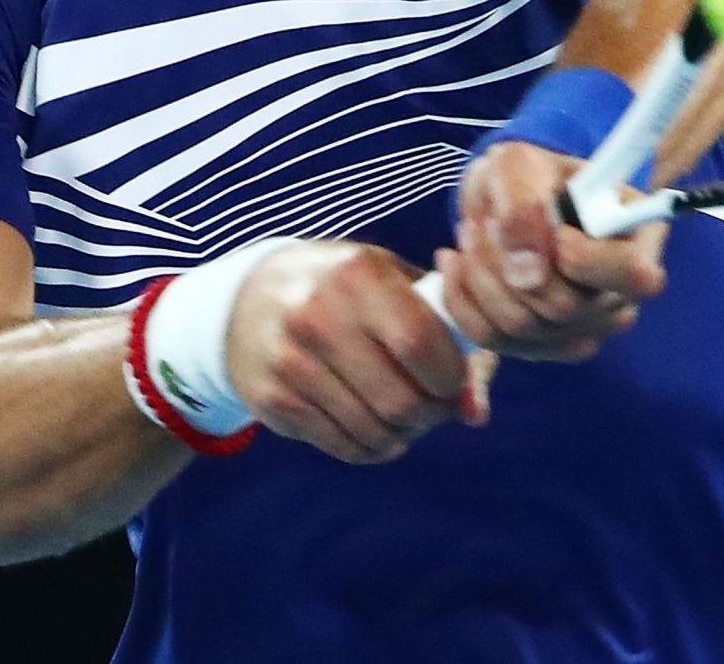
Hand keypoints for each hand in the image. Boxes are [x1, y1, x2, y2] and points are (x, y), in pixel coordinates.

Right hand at [225, 240, 491, 463]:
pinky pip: (344, 447)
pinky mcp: (271, 398)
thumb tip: (475, 415)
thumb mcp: (392, 286)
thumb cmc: (344, 291)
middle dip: (431, 415)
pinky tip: (372, 426)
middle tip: (432, 407)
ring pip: (375, 432)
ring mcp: (289, 359)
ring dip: (403, 436)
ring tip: (404, 418)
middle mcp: (317, 314)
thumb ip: (447, 339)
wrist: (248, 299)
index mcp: (357, 274)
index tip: (452, 381)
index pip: (421, 345)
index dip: (450, 378)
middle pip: (401, 400)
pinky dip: (371, 448)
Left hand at [438, 140, 668, 360]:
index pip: (636, 276)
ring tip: (471, 231)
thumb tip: (526, 270)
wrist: (505, 198)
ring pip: (522, 326)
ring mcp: (583, 328)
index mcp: (636, 240)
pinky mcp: (542, 347)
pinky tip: (455, 261)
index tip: (557, 232)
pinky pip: (492, 339)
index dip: (588, 261)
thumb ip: (524, 205)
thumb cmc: (527, 175)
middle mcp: (618, 295)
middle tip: (487, 220)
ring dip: (480, 274)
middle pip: (564, 307)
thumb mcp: (519, 164)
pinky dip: (462, 298)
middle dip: (508, 260)